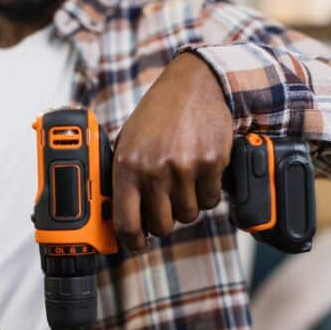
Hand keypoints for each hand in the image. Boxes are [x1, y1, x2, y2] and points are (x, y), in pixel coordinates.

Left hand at [113, 53, 232, 250]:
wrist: (194, 85)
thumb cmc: (158, 115)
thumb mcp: (128, 141)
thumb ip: (123, 176)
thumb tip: (119, 215)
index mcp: (127, 166)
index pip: (126, 223)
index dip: (133, 241)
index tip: (138, 243)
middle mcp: (154, 170)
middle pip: (162, 226)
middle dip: (164, 221)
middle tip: (165, 205)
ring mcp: (185, 169)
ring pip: (189, 215)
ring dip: (187, 205)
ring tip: (183, 180)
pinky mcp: (211, 165)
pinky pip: (211, 200)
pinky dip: (207, 192)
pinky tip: (200, 172)